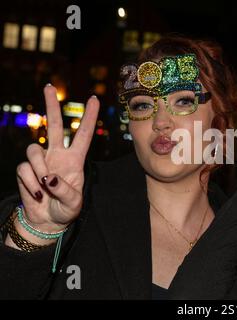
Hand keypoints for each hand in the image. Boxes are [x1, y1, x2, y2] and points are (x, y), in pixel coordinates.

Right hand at [15, 85, 99, 235]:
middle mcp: (57, 155)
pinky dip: (30, 183)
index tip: (93, 99)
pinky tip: (37, 194)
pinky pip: (23, 169)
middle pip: (54, 126)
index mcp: (75, 160)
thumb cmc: (65, 210)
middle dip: (51, 106)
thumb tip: (50, 176)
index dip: (89, 117)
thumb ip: (65, 191)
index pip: (83, 134)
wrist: (47, 221)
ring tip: (45, 188)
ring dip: (38, 169)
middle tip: (49, 86)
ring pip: (33, 150)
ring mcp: (40, 162)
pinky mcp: (25, 170)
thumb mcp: (73, 204)